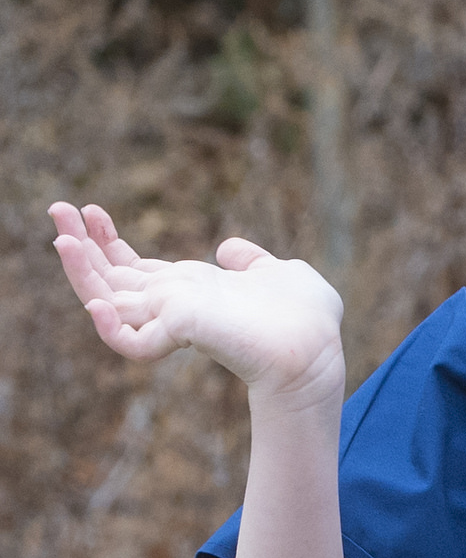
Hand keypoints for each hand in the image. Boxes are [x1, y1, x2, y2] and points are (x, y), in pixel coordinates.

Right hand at [51, 202, 343, 401]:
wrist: (317, 349)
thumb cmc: (306, 320)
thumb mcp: (278, 273)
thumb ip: (250, 261)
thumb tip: (227, 248)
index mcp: (191, 291)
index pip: (135, 269)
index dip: (109, 242)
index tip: (93, 210)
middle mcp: (174, 306)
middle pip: (111, 279)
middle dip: (81, 245)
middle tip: (56, 208)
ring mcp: (173, 322)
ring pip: (107, 302)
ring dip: (80, 271)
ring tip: (60, 236)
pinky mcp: (181, 334)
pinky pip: (128, 342)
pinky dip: (107, 326)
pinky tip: (96, 302)